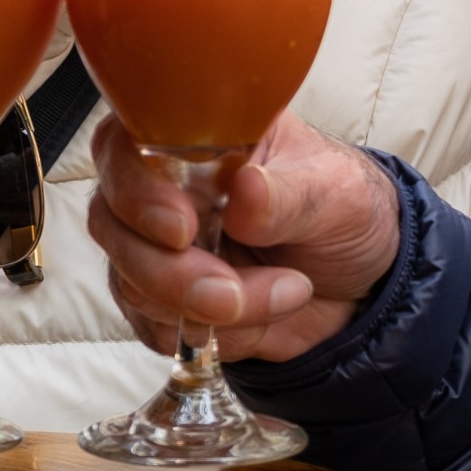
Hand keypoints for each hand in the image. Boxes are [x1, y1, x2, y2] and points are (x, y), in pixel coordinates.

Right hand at [87, 111, 400, 363]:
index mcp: (196, 135)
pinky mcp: (159, 300)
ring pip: (131, 283)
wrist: (359, 277)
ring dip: (208, 308)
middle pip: (112, 224)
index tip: (183, 228)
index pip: (123, 144)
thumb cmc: (341, 208)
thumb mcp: (337, 192)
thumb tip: (246, 191)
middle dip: (173, 273)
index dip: (137, 188)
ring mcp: (152, 245)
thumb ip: (290, 194)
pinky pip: (155, 329)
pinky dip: (213, 335)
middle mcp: (161, 185)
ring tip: (288, 292)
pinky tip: (264, 317)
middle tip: (236, 294)